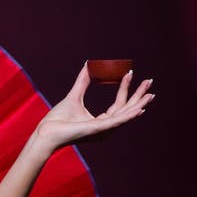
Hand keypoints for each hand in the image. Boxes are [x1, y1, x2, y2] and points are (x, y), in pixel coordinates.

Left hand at [35, 63, 154, 151]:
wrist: (47, 132)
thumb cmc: (58, 120)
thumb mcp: (74, 96)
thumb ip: (83, 81)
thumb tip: (88, 64)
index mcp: (100, 122)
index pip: (118, 104)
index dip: (125, 88)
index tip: (130, 72)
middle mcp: (105, 128)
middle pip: (126, 109)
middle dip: (139, 95)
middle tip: (150, 81)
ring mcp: (102, 130)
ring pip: (125, 115)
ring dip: (138, 104)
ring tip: (150, 93)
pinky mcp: (97, 130)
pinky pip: (117, 122)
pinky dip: (129, 115)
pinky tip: (139, 109)